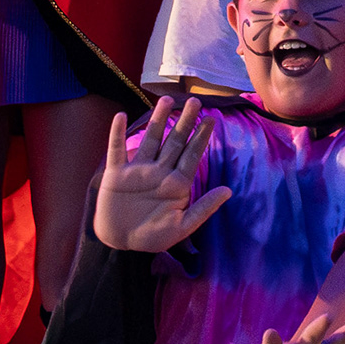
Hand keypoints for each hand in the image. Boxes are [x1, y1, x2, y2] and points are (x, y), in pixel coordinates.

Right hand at [93, 98, 232, 254]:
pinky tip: (121, 116)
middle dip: (184, 122)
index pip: (192, 156)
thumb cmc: (152, 237)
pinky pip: (116, 150)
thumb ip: (204, 209)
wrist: (120, 243)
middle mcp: (159, 172)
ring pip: (150, 140)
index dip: (201, 137)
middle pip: (174, 142)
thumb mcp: (182, 227)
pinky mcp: (116, 175)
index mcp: (176, 184)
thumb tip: (228, 190)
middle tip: (194, 101)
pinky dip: (117, 133)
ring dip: (156, 120)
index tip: (211, 119)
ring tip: (166, 100)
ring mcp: (137, 171)